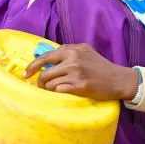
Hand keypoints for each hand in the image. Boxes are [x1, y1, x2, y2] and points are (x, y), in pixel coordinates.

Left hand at [24, 44, 138, 100]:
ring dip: (48, 89)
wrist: (117, 79)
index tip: (26, 74)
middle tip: (40, 87)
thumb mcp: (85, 50)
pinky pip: (59, 91)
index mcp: (72, 50)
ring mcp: (76, 74)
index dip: (33, 66)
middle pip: (45, 73)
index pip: (45, 57)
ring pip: (50, 84)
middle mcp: (72, 60)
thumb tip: (50, 53)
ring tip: (51, 92)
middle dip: (39, 82)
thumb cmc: (101, 65)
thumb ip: (69, 49)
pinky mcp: (80, 87)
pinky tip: (60, 94)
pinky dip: (56, 93)